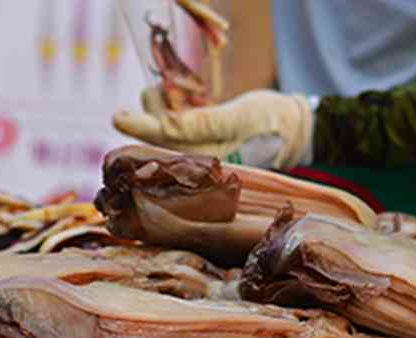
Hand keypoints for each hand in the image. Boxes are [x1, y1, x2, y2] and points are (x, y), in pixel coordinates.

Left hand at [113, 89, 314, 168]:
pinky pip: (179, 134)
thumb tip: (166, 124)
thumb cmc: (272, 122)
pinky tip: (163, 99)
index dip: (141, 129)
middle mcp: (200, 165)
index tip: (118, 116)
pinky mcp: (206, 146)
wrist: (296, 129)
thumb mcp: (240, 117)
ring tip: (152, 94)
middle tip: (133, 104)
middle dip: (145, 122)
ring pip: (167, 137)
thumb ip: (203, 122)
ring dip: (156, 114)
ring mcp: (202, 156)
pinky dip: (169, 117)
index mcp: (207, 164)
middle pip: (160, 143)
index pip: (164, 146)